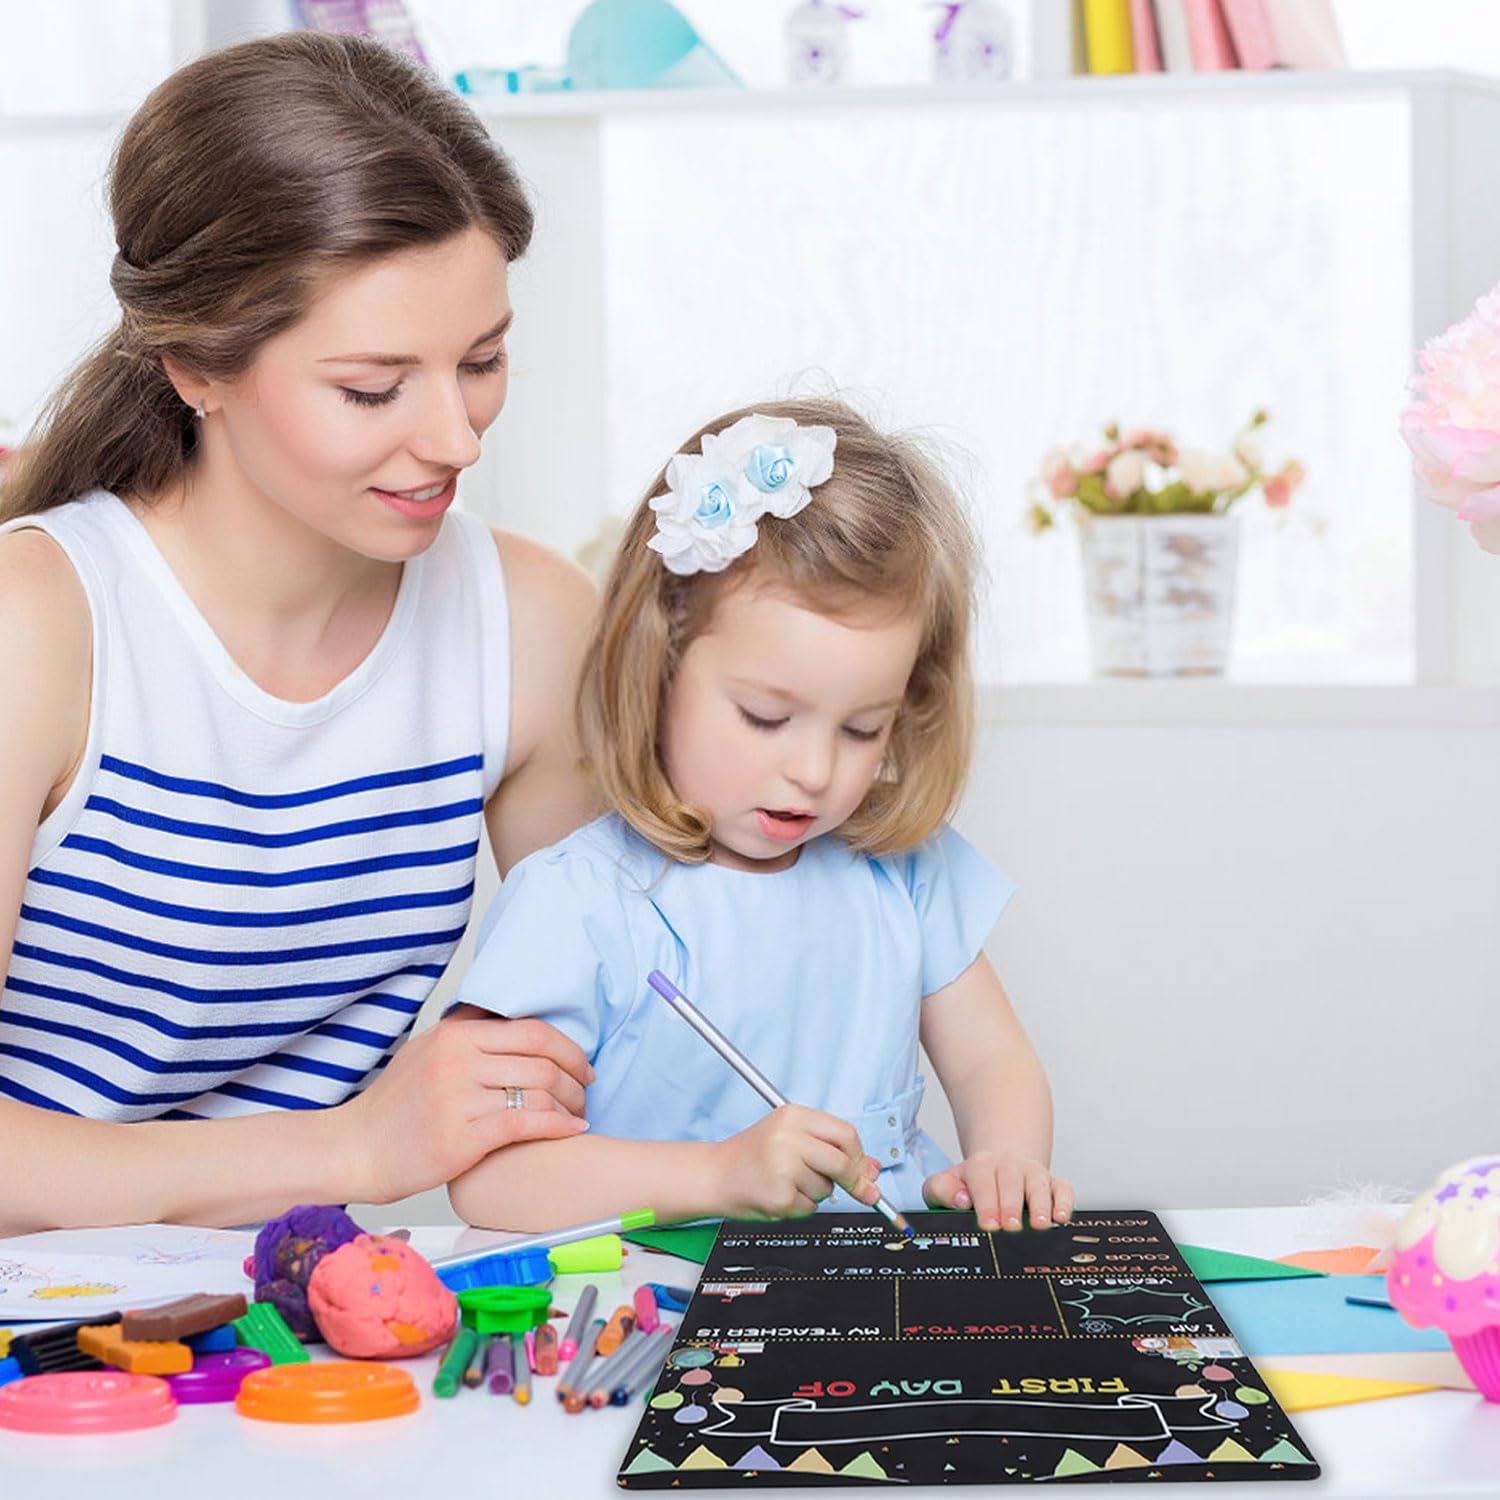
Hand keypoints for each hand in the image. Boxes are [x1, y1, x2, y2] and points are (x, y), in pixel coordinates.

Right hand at [336, 1014, 594, 1203]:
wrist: (355, 1150)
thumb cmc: (395, 1107)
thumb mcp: (426, 1052)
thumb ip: (468, 1035)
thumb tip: (510, 1019)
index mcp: (454, 1036)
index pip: (530, 1029)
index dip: (567, 1047)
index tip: (582, 1064)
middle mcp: (457, 1060)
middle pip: (541, 1058)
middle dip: (576, 1075)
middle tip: (587, 1091)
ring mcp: (458, 1098)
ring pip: (539, 1090)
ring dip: (571, 1104)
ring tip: (579, 1115)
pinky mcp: (461, 1137)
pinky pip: (527, 1124)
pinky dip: (558, 1127)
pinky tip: (572, 1132)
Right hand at [709, 1105, 882, 1220]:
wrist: (715, 1175)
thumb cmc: (754, 1155)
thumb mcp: (791, 1138)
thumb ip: (832, 1149)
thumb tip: (873, 1169)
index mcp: (793, 1116)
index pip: (845, 1133)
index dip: (860, 1155)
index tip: (865, 1169)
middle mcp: (788, 1138)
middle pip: (842, 1162)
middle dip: (855, 1181)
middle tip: (861, 1191)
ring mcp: (783, 1167)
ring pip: (827, 1188)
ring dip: (818, 1192)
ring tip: (789, 1181)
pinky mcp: (779, 1195)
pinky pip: (810, 1208)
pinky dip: (801, 1207)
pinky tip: (781, 1194)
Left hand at [923, 1151, 1073, 1231]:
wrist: (998, 1164)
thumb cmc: (970, 1184)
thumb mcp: (945, 1184)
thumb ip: (942, 1190)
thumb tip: (961, 1201)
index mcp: (981, 1165)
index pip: (983, 1182)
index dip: (986, 1203)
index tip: (988, 1224)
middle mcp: (1009, 1166)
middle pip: (1011, 1182)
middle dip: (1011, 1205)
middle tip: (1010, 1227)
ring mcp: (1033, 1174)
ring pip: (1039, 1185)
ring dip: (1041, 1205)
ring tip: (1040, 1225)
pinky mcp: (1054, 1183)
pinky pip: (1063, 1189)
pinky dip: (1064, 1203)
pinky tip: (1061, 1218)